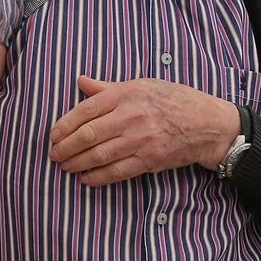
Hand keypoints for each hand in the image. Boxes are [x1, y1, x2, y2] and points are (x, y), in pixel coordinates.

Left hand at [48, 75, 240, 186]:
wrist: (207, 123)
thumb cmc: (173, 100)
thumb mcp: (141, 85)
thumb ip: (108, 88)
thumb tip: (81, 81)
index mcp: (126, 94)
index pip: (86, 110)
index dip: (65, 125)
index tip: (53, 135)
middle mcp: (131, 116)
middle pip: (89, 135)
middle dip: (66, 147)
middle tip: (53, 155)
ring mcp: (140, 140)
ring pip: (100, 155)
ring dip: (78, 163)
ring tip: (65, 167)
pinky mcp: (149, 159)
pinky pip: (117, 171)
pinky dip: (98, 177)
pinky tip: (86, 179)